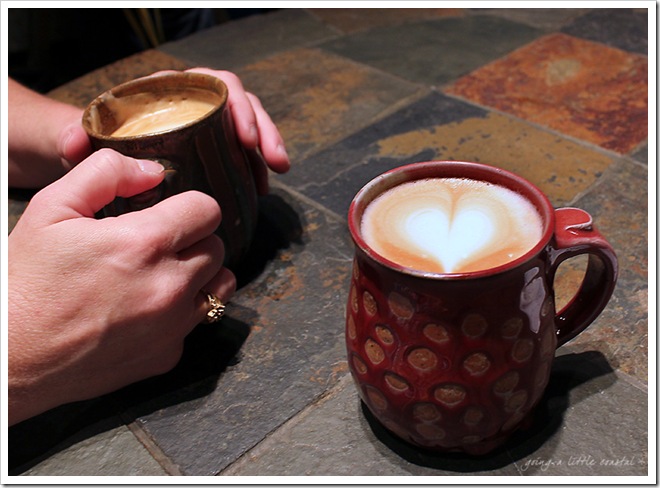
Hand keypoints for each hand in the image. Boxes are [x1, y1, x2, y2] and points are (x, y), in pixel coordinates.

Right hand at [8, 149, 235, 424]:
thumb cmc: (25, 280)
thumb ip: (106, 174)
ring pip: (220, 285)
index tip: (168, 213)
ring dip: (199, 275)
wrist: (9, 357)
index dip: (188, 206)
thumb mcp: (51, 209)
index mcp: (144, 243)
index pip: (208, 209)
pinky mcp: (167, 356)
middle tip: (155, 246)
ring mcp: (172, 326)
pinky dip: (181, 313)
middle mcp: (169, 286)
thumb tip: (153, 171)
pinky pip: (195, 323)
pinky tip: (145, 311)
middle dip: (192, 239)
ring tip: (160, 275)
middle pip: (216, 246)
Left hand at [9, 69, 289, 191]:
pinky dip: (254, 166)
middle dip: (262, 128)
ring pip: (245, 125)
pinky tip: (260, 187)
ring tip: (277, 172)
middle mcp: (189, 104)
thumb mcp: (80, 137)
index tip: (244, 138)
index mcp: (168, 92)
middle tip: (275, 160)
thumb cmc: (89, 140)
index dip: (235, 106)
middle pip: (238, 102)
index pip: (210, 85)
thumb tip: (77, 140)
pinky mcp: (208, 149)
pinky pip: (239, 151)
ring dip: (267, 146)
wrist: (90, 153)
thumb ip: (76, 137)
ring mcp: (202, 127)